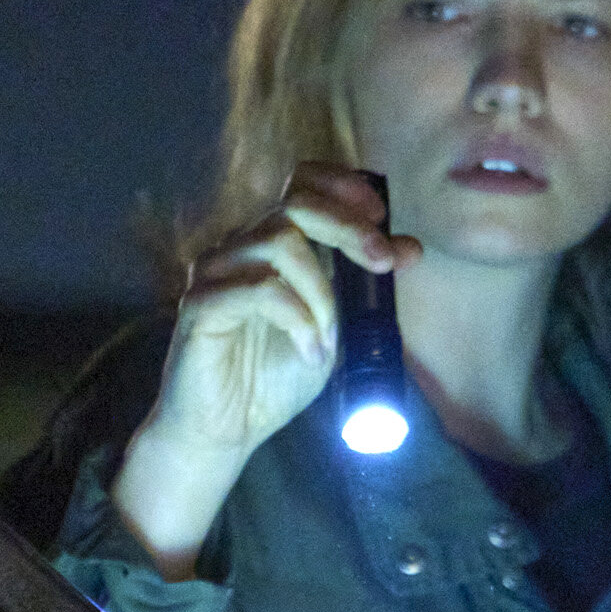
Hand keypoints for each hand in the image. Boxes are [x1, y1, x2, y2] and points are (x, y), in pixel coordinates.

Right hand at [109, 163, 417, 573]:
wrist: (226, 429)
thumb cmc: (273, 376)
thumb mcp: (334, 328)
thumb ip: (362, 287)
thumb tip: (410, 247)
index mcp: (270, 244)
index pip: (301, 182)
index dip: (344, 188)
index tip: (383, 220)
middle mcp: (239, 247)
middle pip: (296, 203)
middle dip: (349, 228)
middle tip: (382, 264)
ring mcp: (215, 271)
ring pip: (281, 244)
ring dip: (323, 293)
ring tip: (329, 341)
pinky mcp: (199, 303)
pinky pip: (260, 288)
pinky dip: (299, 319)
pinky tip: (310, 351)